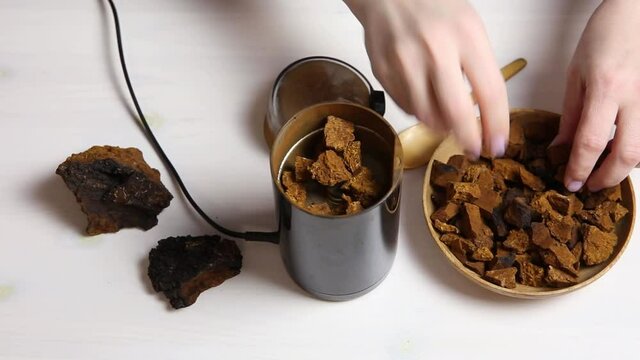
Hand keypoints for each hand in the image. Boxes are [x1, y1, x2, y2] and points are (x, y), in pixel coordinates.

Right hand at [344, 0, 508, 157]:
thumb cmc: (434, 7)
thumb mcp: (467, 27)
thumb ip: (475, 67)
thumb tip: (479, 114)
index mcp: (465, 35)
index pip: (489, 91)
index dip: (496, 124)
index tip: (497, 145)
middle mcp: (434, 50)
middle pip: (455, 112)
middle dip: (468, 138)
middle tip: (473, 149)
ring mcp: (404, 62)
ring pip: (427, 115)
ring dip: (441, 125)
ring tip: (447, 121)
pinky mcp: (383, 71)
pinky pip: (405, 106)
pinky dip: (419, 111)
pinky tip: (424, 100)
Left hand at [556, 0, 639, 191]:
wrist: (638, 12)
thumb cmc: (605, 37)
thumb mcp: (576, 74)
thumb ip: (571, 114)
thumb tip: (560, 148)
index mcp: (607, 89)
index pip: (591, 142)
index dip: (579, 168)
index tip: (570, 182)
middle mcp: (637, 97)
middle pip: (628, 154)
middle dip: (607, 177)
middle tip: (589, 185)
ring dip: (624, 167)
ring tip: (603, 170)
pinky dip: (638, 149)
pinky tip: (622, 149)